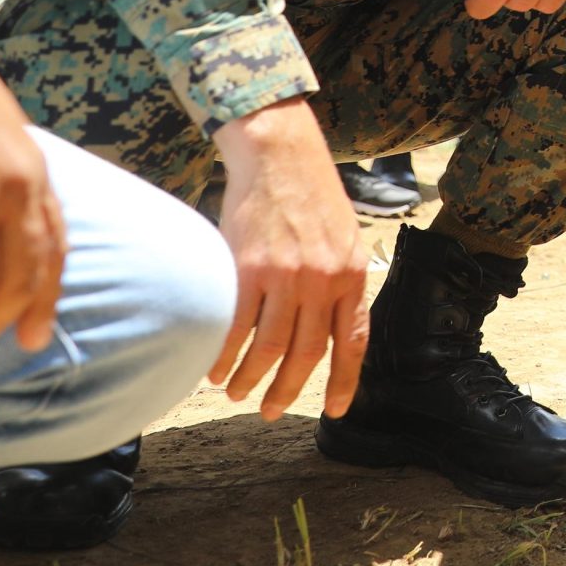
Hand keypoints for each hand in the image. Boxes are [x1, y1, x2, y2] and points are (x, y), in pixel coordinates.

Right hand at [209, 101, 369, 419]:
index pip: (351, 342)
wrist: (280, 154)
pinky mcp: (249, 267)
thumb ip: (340, 282)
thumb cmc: (311, 195)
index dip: (345, 382)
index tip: (337, 410)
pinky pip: (237, 325)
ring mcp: (286, 275)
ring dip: (250, 377)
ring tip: (237, 391)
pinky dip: (224, 353)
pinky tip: (215, 366)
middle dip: (287, 390)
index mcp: (351, 275)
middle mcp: (323, 280)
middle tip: (269, 410)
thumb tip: (334, 328)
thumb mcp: (344, 238)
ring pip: (268, 347)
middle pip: (305, 354)